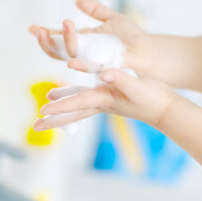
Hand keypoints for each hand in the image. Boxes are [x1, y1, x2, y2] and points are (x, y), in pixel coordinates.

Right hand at [28, 0, 150, 73]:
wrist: (148, 50)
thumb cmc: (131, 38)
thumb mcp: (111, 19)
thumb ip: (95, 10)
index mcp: (83, 42)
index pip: (58, 40)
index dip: (44, 35)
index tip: (31, 27)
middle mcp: (84, 54)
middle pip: (58, 51)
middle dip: (46, 42)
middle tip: (39, 30)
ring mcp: (94, 62)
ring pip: (72, 57)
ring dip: (64, 44)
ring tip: (61, 28)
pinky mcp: (106, 68)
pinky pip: (91, 68)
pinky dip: (81, 65)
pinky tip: (72, 62)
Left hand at [33, 68, 178, 130]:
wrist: (166, 108)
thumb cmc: (154, 98)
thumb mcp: (138, 87)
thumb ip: (121, 79)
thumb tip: (103, 74)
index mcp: (105, 99)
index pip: (78, 103)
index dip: (61, 106)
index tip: (43, 110)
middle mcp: (101, 102)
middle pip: (73, 113)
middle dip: (54, 120)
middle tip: (35, 126)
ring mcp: (105, 102)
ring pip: (78, 105)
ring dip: (62, 108)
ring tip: (46, 107)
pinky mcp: (111, 98)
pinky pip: (88, 98)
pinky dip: (76, 96)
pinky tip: (72, 91)